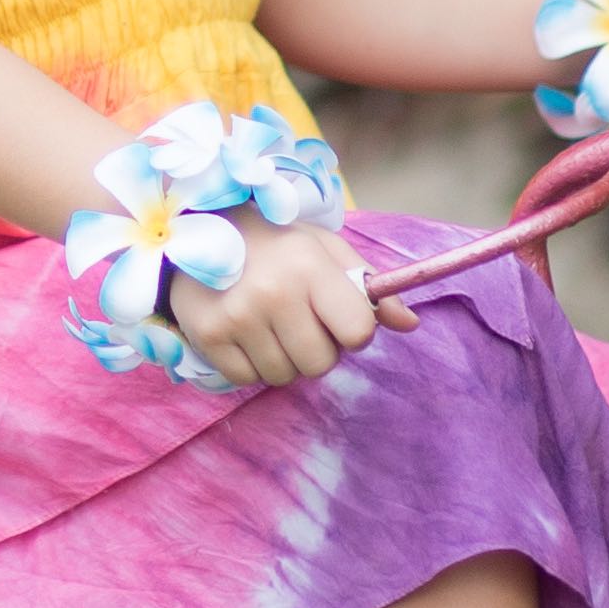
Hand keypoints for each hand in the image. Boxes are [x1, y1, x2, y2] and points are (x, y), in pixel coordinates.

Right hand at [168, 213, 420, 390]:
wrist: (198, 227)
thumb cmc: (275, 241)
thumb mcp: (325, 249)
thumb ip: (368, 287)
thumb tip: (410, 324)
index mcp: (311, 267)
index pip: (358, 332)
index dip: (353, 332)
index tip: (337, 319)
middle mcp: (275, 293)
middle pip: (321, 364)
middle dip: (318, 350)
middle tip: (300, 323)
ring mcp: (238, 317)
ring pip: (284, 376)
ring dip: (284, 359)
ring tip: (270, 325)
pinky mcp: (208, 336)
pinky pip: (248, 380)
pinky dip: (251, 365)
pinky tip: (245, 334)